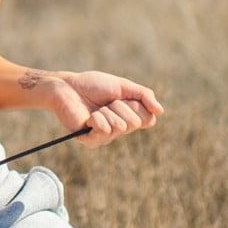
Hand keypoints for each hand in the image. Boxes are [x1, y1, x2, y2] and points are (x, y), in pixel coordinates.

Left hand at [38, 70, 163, 145]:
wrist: (67, 87)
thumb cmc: (92, 86)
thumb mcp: (122, 86)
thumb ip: (143, 95)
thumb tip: (160, 111)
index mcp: (129, 118)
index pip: (149, 120)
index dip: (137, 105)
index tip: (122, 96)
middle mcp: (120, 130)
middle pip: (135, 122)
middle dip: (120, 106)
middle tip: (106, 102)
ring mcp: (106, 137)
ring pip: (121, 126)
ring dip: (107, 111)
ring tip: (96, 108)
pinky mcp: (92, 141)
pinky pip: (106, 130)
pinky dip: (97, 118)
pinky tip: (88, 116)